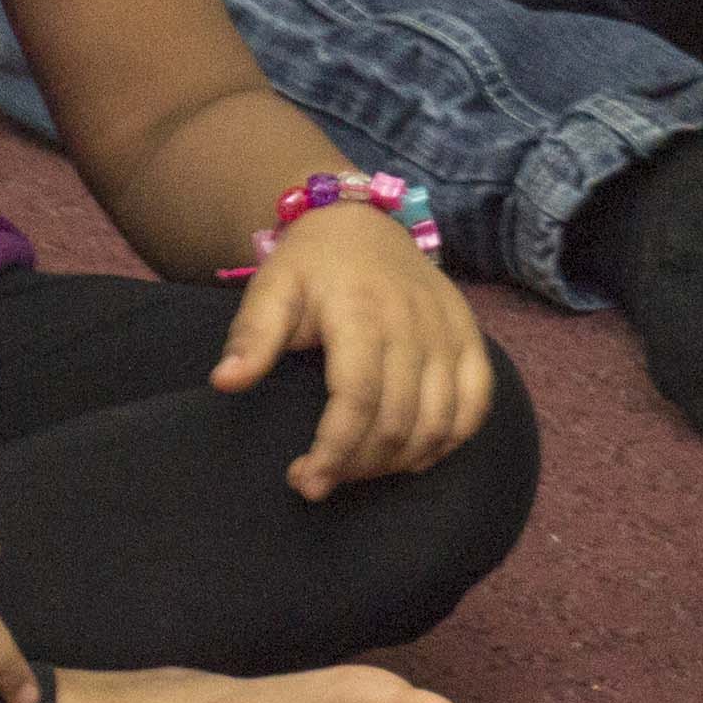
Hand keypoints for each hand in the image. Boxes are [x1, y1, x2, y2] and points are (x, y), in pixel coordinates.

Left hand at [217, 202, 496, 502]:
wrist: (364, 221)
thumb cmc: (312, 264)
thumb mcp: (272, 288)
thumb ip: (252, 336)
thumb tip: (226, 382)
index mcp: (361, 312)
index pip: (358, 399)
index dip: (334, 451)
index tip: (305, 481)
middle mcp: (413, 323)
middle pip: (397, 420)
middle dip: (358, 466)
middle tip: (323, 480)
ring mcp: (448, 330)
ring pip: (439, 420)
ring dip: (400, 461)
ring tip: (360, 470)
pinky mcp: (469, 335)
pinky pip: (476, 401)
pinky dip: (450, 439)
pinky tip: (415, 455)